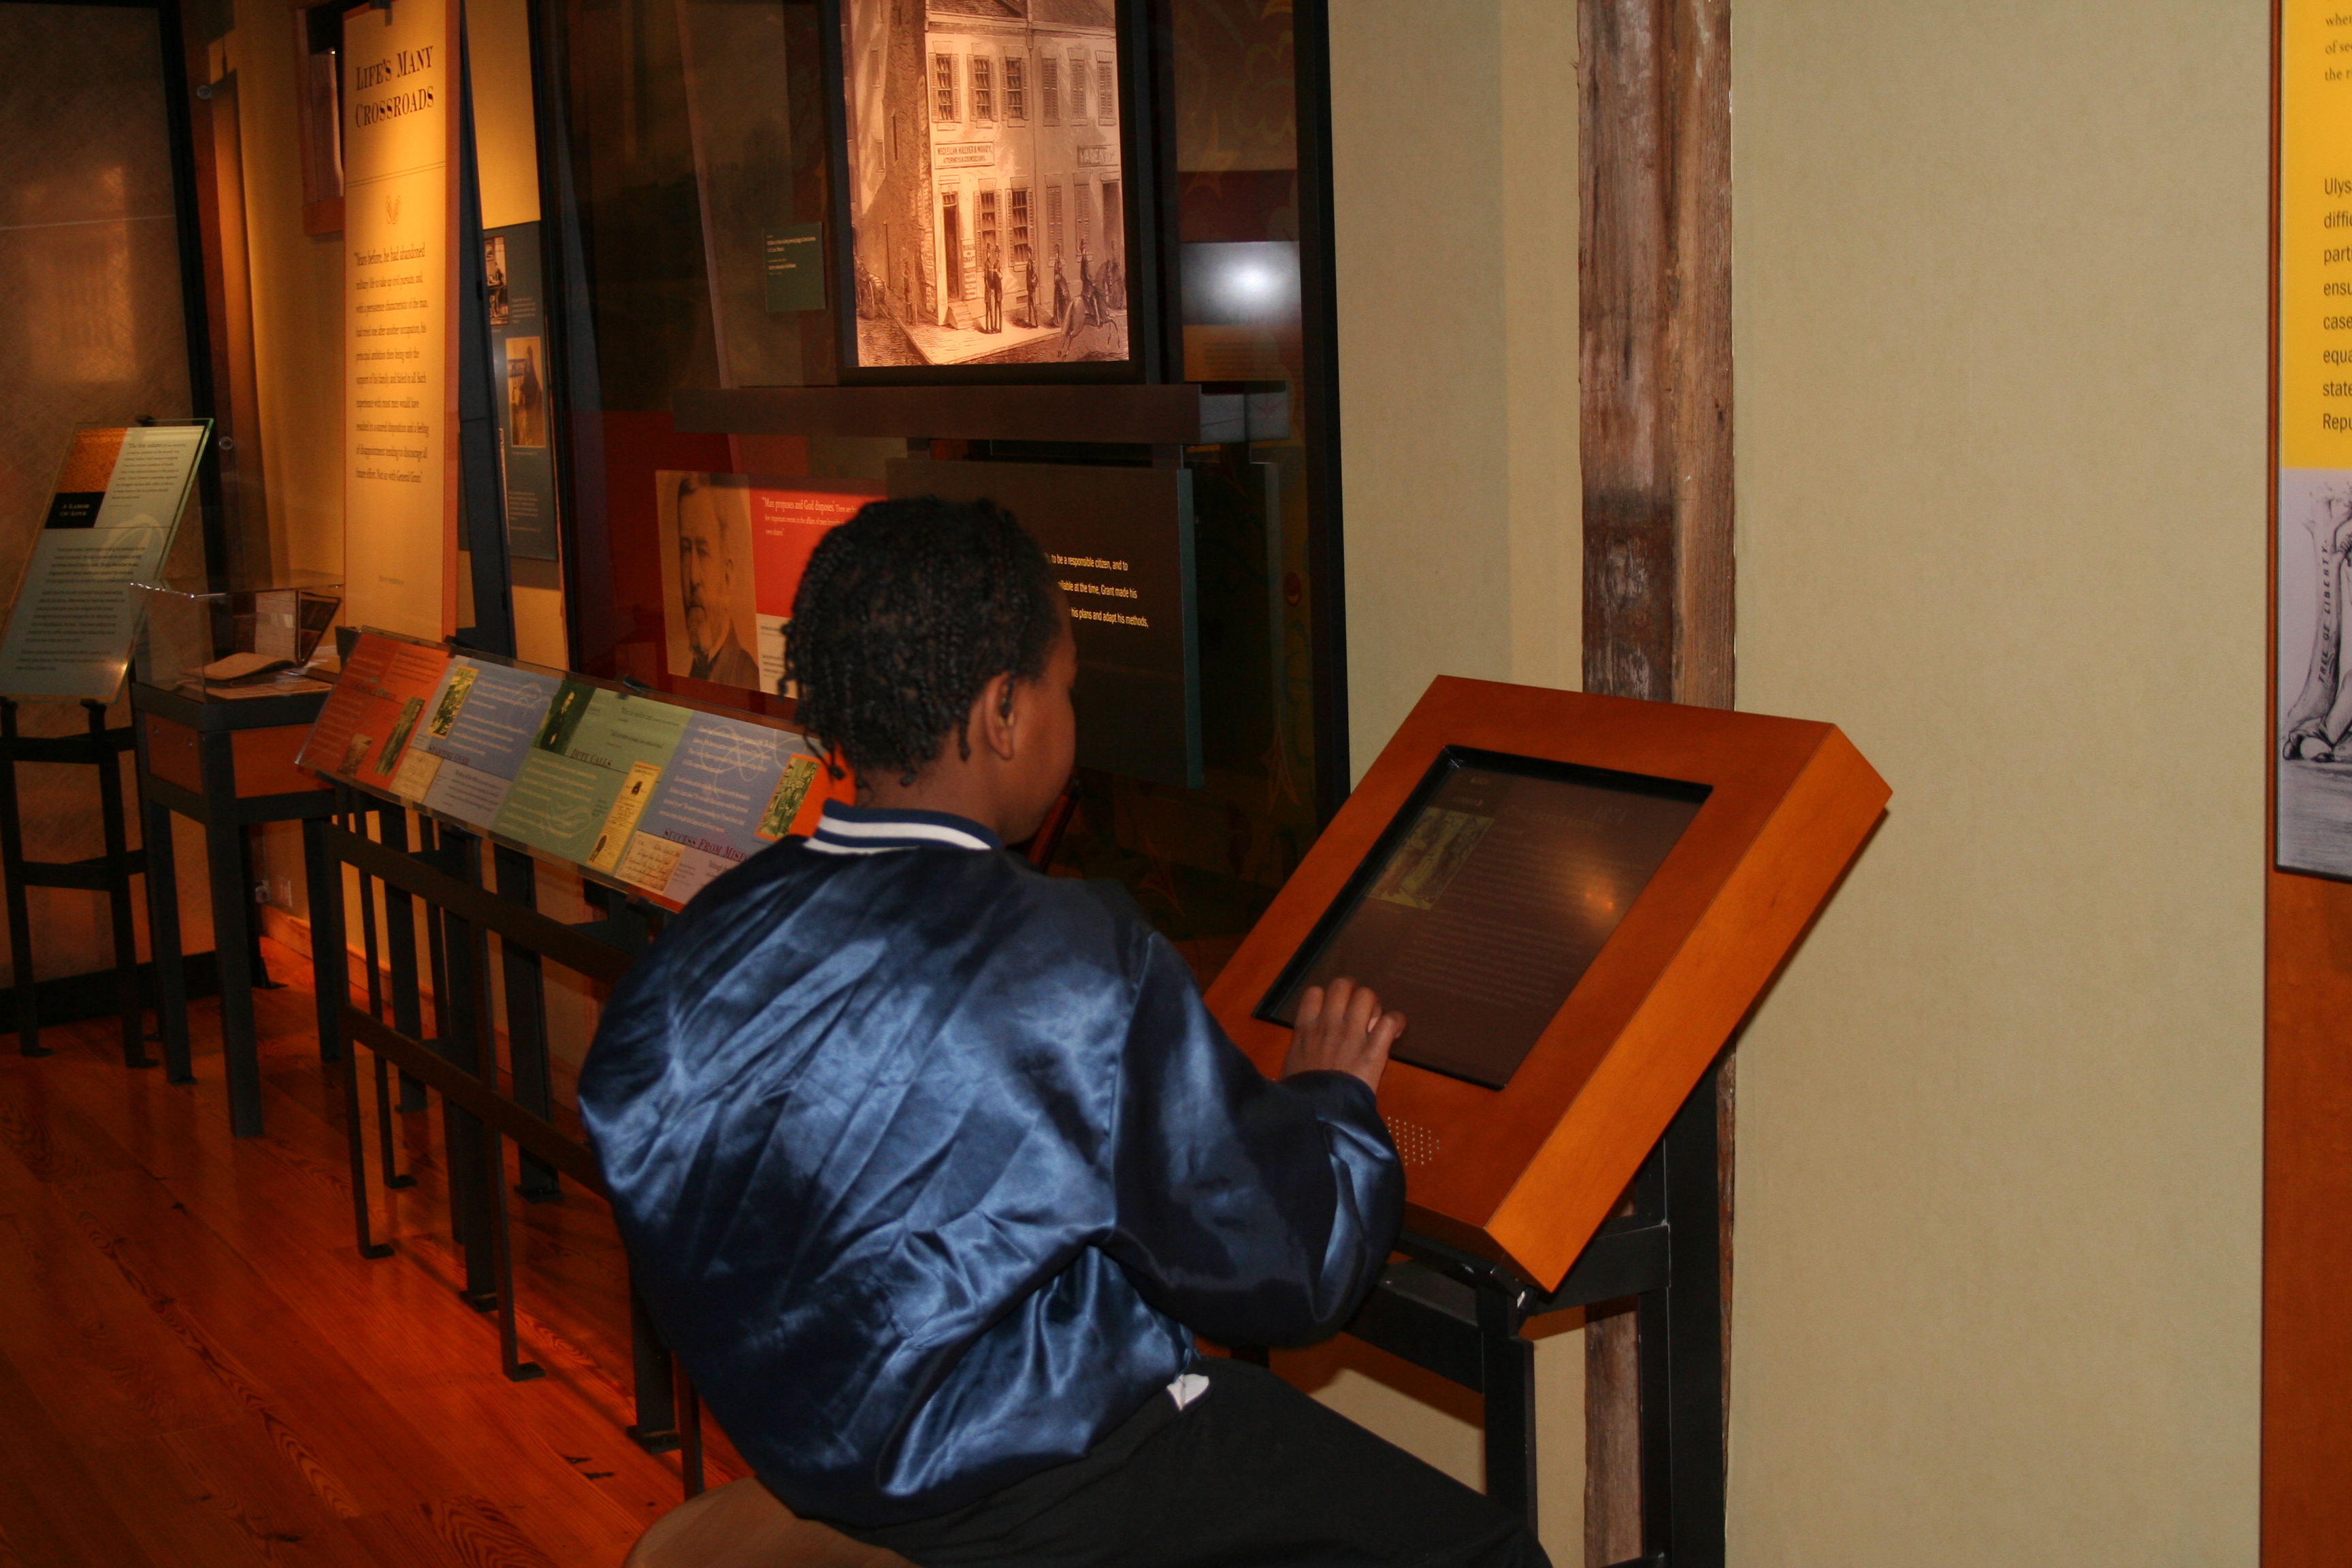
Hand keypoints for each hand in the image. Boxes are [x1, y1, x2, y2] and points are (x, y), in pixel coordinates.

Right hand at [1281, 977, 1404, 1093]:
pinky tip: (1394, 1032)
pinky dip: (1396, 1022)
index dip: (1328, 997)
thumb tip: (1305, 1049)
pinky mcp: (1374, 1050)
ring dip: (1373, 1005)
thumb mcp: (1291, 1067)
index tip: (1336, 1010)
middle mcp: (1328, 1025)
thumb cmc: (1301, 1097)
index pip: (1315, 992)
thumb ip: (1301, 1050)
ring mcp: (1352, 1035)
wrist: (1317, 1114)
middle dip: (1354, 992)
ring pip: (1366, 995)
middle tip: (1359, 1010)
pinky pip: (1390, 1020)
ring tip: (1374, 1021)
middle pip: (1343, 985)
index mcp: (1305, 1030)